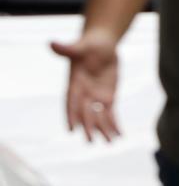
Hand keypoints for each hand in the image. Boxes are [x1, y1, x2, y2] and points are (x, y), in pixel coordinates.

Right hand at [53, 28, 120, 142]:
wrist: (102, 45)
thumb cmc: (89, 44)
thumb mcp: (80, 46)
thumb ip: (67, 48)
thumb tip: (51, 43)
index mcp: (74, 84)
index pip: (71, 102)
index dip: (71, 115)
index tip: (72, 128)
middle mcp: (83, 94)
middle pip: (85, 114)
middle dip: (88, 127)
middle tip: (91, 140)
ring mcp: (95, 98)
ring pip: (99, 117)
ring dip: (103, 129)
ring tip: (110, 142)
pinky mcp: (107, 97)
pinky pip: (110, 113)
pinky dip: (114, 124)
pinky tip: (119, 135)